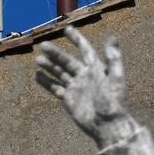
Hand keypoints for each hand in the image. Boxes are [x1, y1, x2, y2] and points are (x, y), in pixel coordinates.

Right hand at [35, 27, 130, 142]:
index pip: (85, 50)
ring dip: (49, 66)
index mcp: (96, 69)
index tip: (67, 29)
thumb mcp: (115, 77)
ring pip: (60, 73)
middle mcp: (85, 76)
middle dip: (56, 53)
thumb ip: (113, 58)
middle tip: (43, 45)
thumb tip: (113, 37)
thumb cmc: (114, 101)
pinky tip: (37, 76)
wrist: (108, 125)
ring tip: (38, 59)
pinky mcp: (69, 100)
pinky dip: (46, 82)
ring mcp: (76, 88)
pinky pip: (55, 88)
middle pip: (67, 61)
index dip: (77, 39)